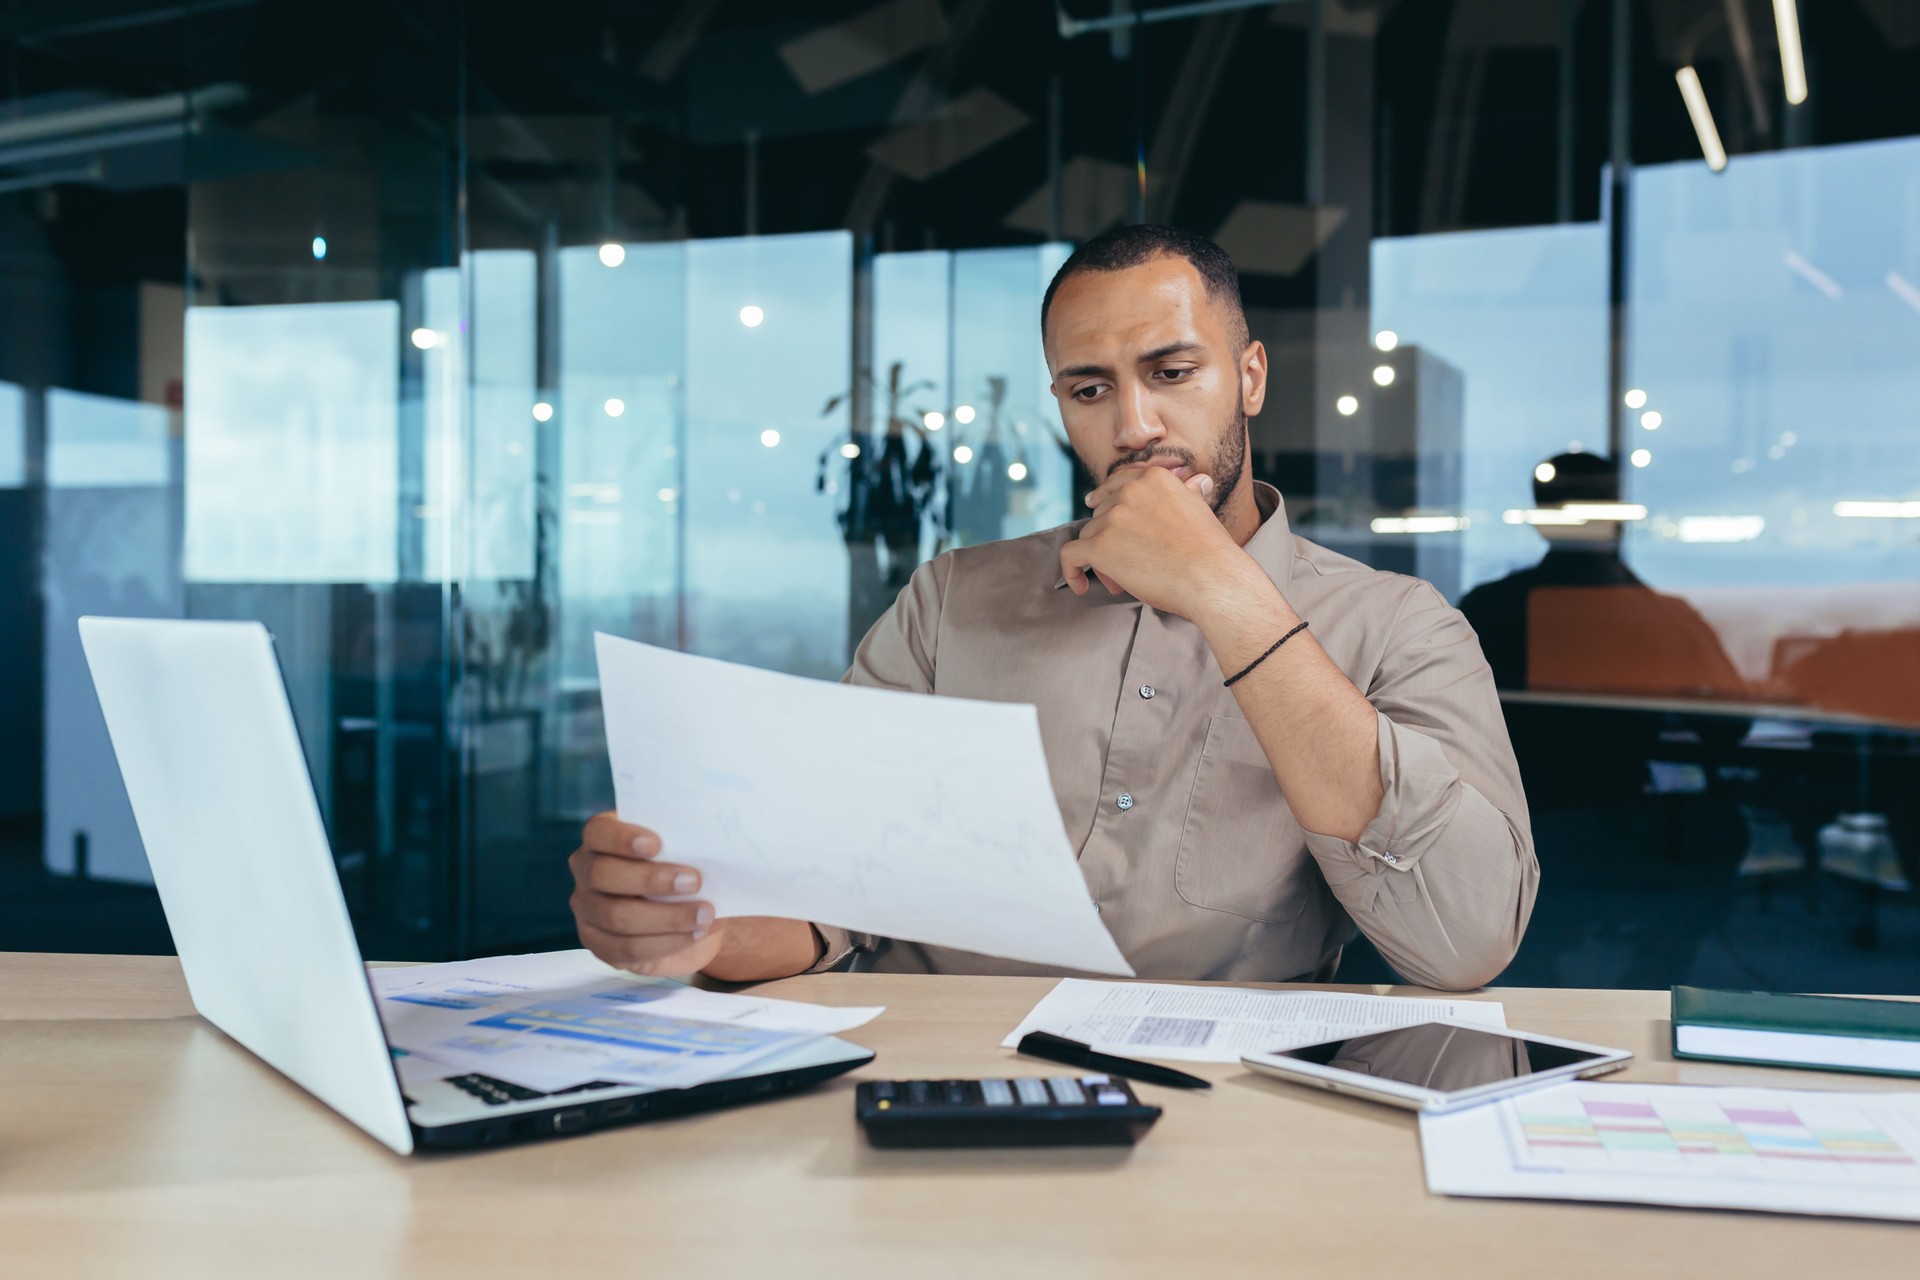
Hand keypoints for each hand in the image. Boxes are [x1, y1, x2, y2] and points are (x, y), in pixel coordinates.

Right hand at [568, 811, 724, 975]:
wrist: (694, 917)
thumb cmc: (688, 874)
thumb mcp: (691, 855)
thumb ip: (689, 847)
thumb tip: (708, 847)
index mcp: (602, 838)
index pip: (599, 832)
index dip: (622, 838)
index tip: (657, 844)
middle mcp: (586, 872)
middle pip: (603, 875)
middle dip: (651, 879)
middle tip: (694, 882)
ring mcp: (588, 910)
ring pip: (616, 916)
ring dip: (666, 917)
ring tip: (703, 915)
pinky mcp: (599, 944)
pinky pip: (626, 948)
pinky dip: (664, 943)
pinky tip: (692, 935)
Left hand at [1059, 465, 1246, 618]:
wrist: (1212, 578)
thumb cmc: (1210, 551)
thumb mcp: (1199, 509)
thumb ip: (1188, 493)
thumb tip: (1199, 481)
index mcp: (1153, 479)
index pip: (1117, 484)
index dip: (1104, 498)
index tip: (1094, 505)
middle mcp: (1130, 492)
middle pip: (1102, 514)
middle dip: (1111, 538)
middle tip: (1129, 564)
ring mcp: (1113, 518)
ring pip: (1089, 537)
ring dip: (1101, 560)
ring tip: (1123, 582)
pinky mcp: (1100, 546)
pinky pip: (1070, 555)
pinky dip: (1071, 570)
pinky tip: (1081, 585)